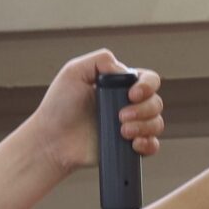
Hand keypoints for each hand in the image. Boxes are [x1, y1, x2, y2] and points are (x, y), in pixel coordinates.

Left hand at [33, 50, 164, 174]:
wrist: (51, 140)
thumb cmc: (58, 106)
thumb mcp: (74, 71)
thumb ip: (100, 60)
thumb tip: (124, 70)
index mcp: (119, 85)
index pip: (149, 79)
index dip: (148, 86)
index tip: (132, 94)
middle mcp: (128, 104)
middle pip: (156, 102)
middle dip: (144, 109)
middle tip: (121, 117)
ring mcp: (130, 126)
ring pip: (157, 123)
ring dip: (145, 126)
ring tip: (123, 132)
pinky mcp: (128, 147)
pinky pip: (153, 145)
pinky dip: (149, 144)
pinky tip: (134, 144)